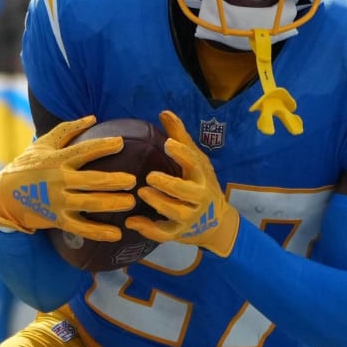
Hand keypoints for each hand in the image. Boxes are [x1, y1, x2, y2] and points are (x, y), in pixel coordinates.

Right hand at [0, 115, 135, 239]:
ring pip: (89, 204)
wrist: (3, 195)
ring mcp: (58, 202)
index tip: (121, 142)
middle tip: (133, 181)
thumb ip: (68, 130)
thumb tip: (92, 117)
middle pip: (91, 180)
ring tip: (131, 202)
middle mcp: (59, 181)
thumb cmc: (27, 166)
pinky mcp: (57, 220)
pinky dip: (98, 232)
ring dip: (111, 204)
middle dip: (114, 181)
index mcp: (57, 160)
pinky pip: (81, 229)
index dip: (102, 146)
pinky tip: (116, 234)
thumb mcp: (43, 144)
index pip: (83, 151)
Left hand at [127, 110, 239, 256]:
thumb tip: (164, 113)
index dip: (183, 155)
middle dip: (170, 184)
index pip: (194, 164)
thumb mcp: (196, 161)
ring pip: (176, 213)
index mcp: (201, 176)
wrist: (215, 222)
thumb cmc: (200, 184)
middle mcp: (198, 198)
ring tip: (142, 192)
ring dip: (159, 203)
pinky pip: (164, 233)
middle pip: (186, 192)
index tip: (168, 144)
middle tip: (150, 175)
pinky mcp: (178, 232)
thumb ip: (180, 138)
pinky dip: (148, 229)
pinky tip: (131, 221)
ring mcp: (189, 217)